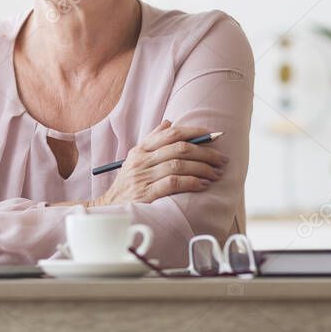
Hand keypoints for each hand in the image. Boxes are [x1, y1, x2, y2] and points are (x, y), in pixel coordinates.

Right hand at [90, 120, 227, 205]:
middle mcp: (141, 160)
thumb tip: (169, 122)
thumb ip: (152, 140)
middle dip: (205, 152)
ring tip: (216, 174)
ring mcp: (143, 176)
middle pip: (179, 148)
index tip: (213, 135)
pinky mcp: (147, 194)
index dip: (195, 132)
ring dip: (202, 168)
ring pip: (179, 165)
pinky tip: (203, 185)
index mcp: (140, 149)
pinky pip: (174, 183)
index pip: (171, 133)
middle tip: (221, 159)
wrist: (109, 208)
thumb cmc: (127, 184)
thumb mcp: (135, 159)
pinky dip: (192, 182)